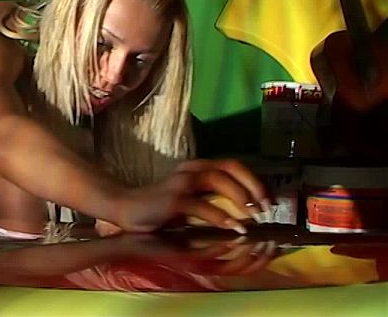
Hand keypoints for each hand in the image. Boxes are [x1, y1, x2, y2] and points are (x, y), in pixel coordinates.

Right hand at [112, 159, 268, 233]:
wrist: (126, 209)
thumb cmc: (159, 207)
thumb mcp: (190, 200)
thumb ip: (210, 198)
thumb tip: (244, 209)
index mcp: (197, 168)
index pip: (232, 165)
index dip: (253, 180)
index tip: (267, 199)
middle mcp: (191, 170)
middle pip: (229, 168)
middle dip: (252, 186)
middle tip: (264, 207)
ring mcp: (181, 183)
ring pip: (218, 181)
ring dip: (240, 198)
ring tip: (252, 216)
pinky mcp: (173, 200)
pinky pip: (203, 206)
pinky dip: (222, 216)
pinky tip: (234, 227)